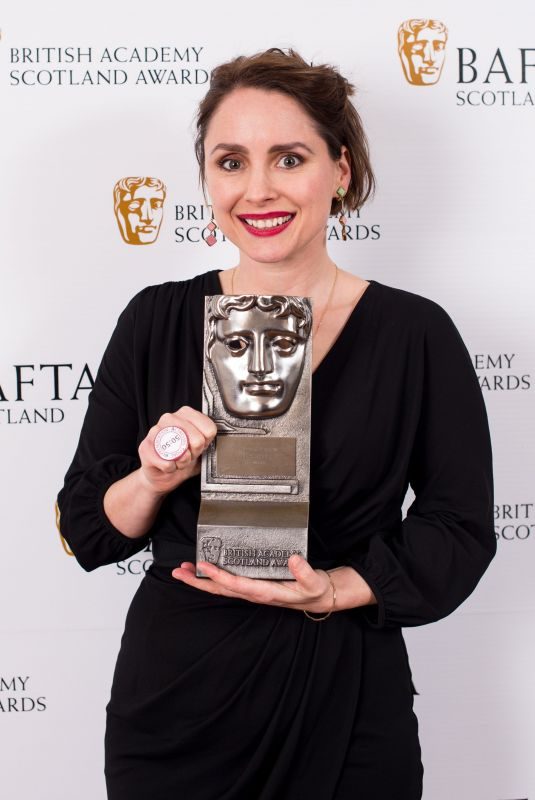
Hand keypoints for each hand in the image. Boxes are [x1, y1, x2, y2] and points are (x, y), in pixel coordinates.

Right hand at [138, 406, 217, 494]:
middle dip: (195, 454)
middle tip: (188, 456)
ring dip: (183, 462)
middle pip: (197, 439)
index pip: (208, 428)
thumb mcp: (200, 447)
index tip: (199, 446)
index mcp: (185, 414)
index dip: (206, 443)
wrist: (163, 474)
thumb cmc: (182, 457)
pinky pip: (167, 463)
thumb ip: (207, 439)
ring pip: (181, 450)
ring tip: (178, 461)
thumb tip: (206, 438)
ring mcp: (155, 431)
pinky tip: (168, 466)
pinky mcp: (145, 447)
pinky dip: (171, 469)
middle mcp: (169, 418)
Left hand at [172, 554, 336, 612]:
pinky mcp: (253, 585)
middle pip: (220, 589)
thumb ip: (304, 572)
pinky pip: (228, 583)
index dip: (219, 576)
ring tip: (184, 570)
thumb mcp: (314, 582)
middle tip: (179, 572)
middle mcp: (254, 593)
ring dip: (201, 580)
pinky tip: (204, 570)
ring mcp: (252, 590)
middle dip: (198, 581)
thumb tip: (293, 559)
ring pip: (221, 587)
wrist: (318, 597)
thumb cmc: (314, 589)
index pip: (237, 584)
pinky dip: (213, 577)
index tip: (204, 566)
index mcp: (266, 592)